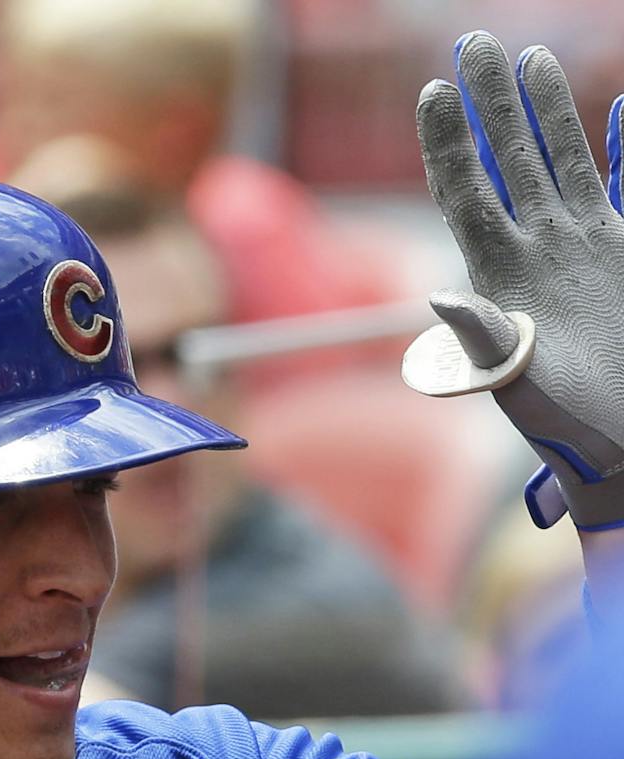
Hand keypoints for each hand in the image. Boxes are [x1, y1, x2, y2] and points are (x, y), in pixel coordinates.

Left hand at [411, 34, 623, 530]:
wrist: (617, 442)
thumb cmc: (560, 423)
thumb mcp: (512, 381)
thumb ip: (479, 336)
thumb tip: (438, 292)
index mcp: (500, 277)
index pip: (465, 194)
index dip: (446, 145)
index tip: (430, 92)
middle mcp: (536, 252)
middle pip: (506, 161)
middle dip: (488, 103)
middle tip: (470, 41)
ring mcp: (582, 248)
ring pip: (559, 162)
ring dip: (544, 111)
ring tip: (526, 57)